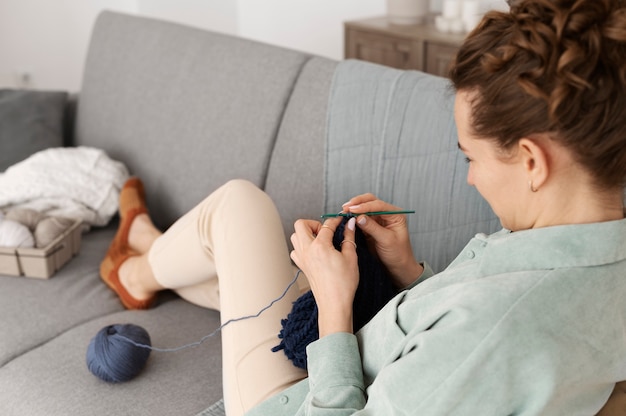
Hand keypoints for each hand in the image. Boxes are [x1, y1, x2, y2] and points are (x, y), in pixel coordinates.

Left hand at [290, 216, 358, 336]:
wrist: (334, 304)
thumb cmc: (343, 284)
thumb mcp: (351, 257)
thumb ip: (349, 237)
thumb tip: (350, 225)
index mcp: (320, 246)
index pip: (326, 225)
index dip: (336, 221)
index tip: (342, 221)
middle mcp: (307, 250)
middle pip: (301, 224)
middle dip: (314, 223)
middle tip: (326, 230)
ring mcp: (302, 259)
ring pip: (295, 236)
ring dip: (306, 233)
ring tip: (320, 239)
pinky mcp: (302, 267)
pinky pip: (295, 250)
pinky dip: (302, 246)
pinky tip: (314, 251)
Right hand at [342, 194, 422, 287]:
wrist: (398, 268)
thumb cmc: (398, 255)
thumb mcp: (386, 241)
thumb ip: (373, 228)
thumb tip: (359, 217)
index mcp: (395, 215)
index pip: (378, 205)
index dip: (364, 206)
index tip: (352, 209)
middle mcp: (387, 214)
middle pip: (370, 201)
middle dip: (357, 203)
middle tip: (346, 208)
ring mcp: (378, 220)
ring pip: (364, 208)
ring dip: (354, 209)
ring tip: (344, 212)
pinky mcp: (371, 227)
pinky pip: (360, 219)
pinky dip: (353, 218)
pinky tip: (346, 219)